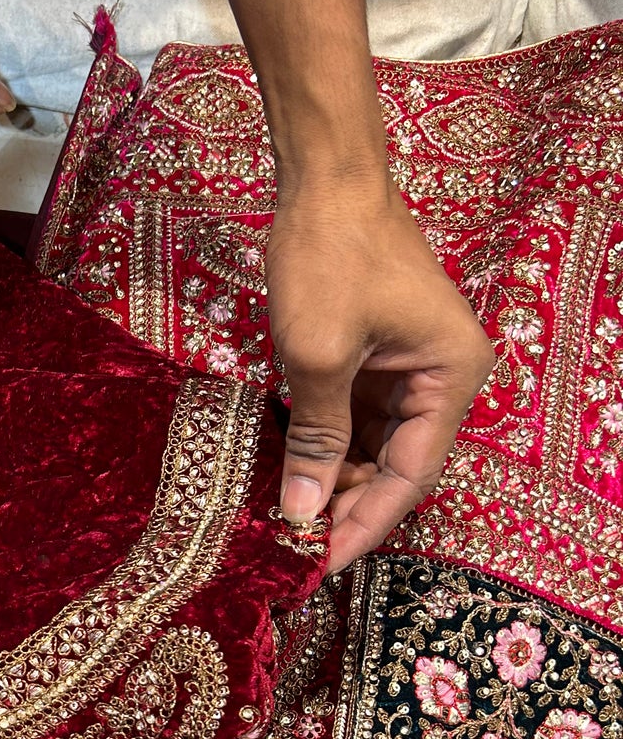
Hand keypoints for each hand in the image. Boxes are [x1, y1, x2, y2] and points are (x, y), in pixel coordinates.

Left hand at [265, 181, 495, 573]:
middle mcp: (442, 375)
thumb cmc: (330, 256)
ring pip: (373, 444)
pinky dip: (325, 445)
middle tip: (296, 548)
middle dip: (346, 505)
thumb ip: (316, 438)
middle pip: (396, 464)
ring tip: (287, 519)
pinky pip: (356, 416)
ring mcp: (408, 364)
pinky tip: (290, 475)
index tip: (323, 563)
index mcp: (451, 376)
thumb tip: (303, 512)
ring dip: (333, 479)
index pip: (411, 475)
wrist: (325, 176)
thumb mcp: (318, 356)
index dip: (366, 523)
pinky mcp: (376, 354)